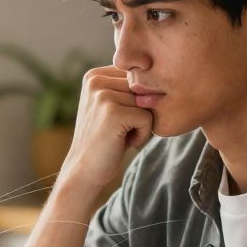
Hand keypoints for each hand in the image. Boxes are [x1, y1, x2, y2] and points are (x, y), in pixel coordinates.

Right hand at [61, 66, 152, 191]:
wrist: (84, 170)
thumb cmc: (105, 139)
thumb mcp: (113, 106)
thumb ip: (130, 88)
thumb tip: (163, 80)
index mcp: (94, 75)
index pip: (136, 76)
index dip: (135, 101)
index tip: (116, 118)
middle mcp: (95, 80)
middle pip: (142, 88)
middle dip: (139, 112)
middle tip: (119, 129)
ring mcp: (102, 95)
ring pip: (147, 102)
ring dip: (141, 124)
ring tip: (120, 135)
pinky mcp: (112, 112)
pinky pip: (147, 118)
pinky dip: (142, 134)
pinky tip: (124, 142)